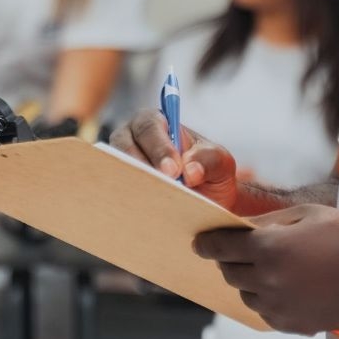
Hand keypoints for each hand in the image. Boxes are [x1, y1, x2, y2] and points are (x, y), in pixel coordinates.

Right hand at [110, 110, 241, 210]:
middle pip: (125, 147)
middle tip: (165, 187)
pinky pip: (119, 194)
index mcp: (157, 123)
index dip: (159, 148)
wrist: (209, 201)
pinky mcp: (121, 190)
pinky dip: (132, 203)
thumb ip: (210, 159)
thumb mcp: (220, 162)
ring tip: (156, 203)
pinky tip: (148, 215)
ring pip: (119, 172)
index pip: (149, 126)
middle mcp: (133, 140)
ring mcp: (123, 165)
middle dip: (144, 167)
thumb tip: (190, 170)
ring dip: (136, 187)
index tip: (174, 171)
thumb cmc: (209, 173)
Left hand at [194, 204, 338, 334]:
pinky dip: (266, 300)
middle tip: (237, 250)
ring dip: (248, 281)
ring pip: (246, 296)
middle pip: (230, 273)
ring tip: (268, 267)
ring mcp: (282, 308)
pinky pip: (266, 314)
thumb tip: (242, 228)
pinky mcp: (296, 326)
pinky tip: (285, 286)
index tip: (199, 243)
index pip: (222, 247)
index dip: (207, 243)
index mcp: (270, 249)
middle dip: (228, 260)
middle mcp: (269, 282)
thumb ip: (269, 223)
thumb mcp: (308, 215)